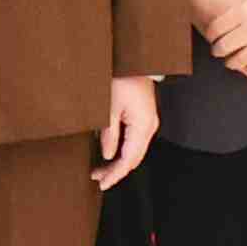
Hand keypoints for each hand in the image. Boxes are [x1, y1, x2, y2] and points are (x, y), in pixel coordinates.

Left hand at [94, 77, 157, 191]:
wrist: (132, 61)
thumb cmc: (120, 80)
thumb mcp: (108, 107)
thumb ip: (109, 133)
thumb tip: (107, 155)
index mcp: (143, 126)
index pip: (130, 159)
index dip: (116, 173)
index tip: (102, 184)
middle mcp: (149, 127)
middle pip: (134, 158)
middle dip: (116, 171)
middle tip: (97, 179)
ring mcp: (148, 123)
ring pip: (135, 151)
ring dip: (118, 162)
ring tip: (99, 170)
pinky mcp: (143, 118)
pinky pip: (134, 141)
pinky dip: (122, 151)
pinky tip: (109, 155)